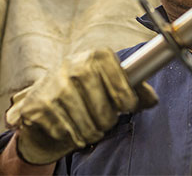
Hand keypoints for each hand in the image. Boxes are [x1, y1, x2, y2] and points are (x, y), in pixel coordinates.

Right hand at [5, 48, 157, 164]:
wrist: (42, 97)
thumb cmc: (83, 90)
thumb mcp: (109, 83)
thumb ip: (135, 90)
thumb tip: (152, 99)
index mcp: (96, 57)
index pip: (123, 82)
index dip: (127, 99)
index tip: (126, 105)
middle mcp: (74, 66)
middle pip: (105, 111)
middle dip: (107, 121)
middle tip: (103, 119)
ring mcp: (55, 85)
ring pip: (86, 125)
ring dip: (90, 132)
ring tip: (88, 126)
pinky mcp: (39, 104)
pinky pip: (65, 132)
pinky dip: (70, 135)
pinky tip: (68, 126)